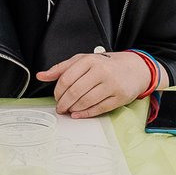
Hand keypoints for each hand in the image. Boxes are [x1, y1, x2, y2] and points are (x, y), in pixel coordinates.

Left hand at [36, 52, 155, 117]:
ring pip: (86, 101)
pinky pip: (99, 108)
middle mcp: (101, 71)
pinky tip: (78, 114)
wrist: (134, 68)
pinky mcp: (120, 97)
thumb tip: (41, 76)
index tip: (56, 97)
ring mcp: (112, 85)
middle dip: (64, 103)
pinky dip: (86, 114)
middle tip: (60, 107)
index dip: (58, 91)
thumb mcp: (83, 61)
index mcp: (90, 60)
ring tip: (69, 110)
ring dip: (74, 109)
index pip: (66, 78)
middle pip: (75, 92)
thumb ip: (61, 68)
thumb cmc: (105, 65)